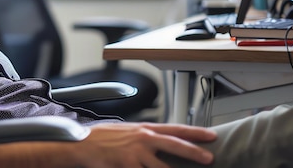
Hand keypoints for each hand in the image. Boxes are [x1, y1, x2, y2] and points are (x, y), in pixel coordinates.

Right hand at [76, 122, 216, 167]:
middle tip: (210, 158)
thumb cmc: (103, 138)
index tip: (211, 135)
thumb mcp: (127, 132)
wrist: (82, 144)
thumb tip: (160, 141)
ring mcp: (136, 153)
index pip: (175, 129)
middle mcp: (143, 139)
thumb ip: (144, 136)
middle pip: (175, 145)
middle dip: (194, 153)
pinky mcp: (128, 165)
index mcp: (145, 129)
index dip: (195, 132)